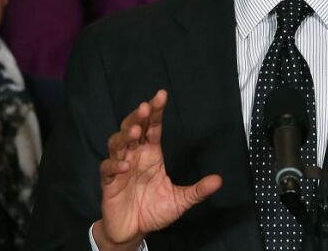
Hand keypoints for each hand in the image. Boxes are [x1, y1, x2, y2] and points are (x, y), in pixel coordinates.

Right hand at [94, 90, 221, 250]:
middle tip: (146, 108)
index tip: (161, 96)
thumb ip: (197, 190)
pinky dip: (114, 164)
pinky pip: (108, 169)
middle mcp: (135, 156)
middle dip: (138, 117)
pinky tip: (124, 165)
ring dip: (124, 136)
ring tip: (135, 131)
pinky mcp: (109, 182)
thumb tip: (219, 180)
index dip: (156, 112)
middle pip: (132, 128)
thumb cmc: (154, 211)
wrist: (134, 231)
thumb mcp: (180, 201)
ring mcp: (120, 167)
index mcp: (151, 154)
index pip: (152, 128)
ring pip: (117, 143)